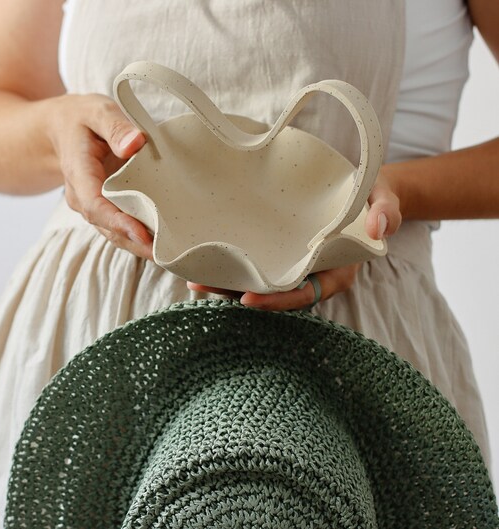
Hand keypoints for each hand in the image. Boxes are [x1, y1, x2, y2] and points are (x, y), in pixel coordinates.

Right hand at [47, 94, 153, 259]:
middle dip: (135, 243)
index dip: (117, 222)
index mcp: (79, 173)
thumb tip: (135, 144)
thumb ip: (115, 126)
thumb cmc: (81, 119)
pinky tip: (165, 244)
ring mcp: (93, 205)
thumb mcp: (96, 111)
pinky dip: (140, 237)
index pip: (95, 205)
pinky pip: (120, 227)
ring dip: (140, 246)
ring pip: (114, 233)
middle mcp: (82, 197)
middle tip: (167, 254)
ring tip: (171, 254)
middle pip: (107, 227)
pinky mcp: (105, 207)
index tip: (142, 234)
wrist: (60, 129)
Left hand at [187, 167, 402, 309]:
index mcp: (336, 272)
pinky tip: (202, 262)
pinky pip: (254, 267)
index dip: (277, 299)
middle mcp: (310, 276)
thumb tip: (380, 229)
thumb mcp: (386, 199)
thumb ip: (387, 212)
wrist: (363, 192)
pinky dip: (230, 267)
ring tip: (192, 279)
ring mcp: (293, 268)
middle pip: (271, 294)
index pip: (304, 294)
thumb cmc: (374, 197)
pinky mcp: (280, 255)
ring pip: (258, 284)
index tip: (247, 299)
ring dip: (226, 285)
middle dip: (238, 294)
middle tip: (202, 288)